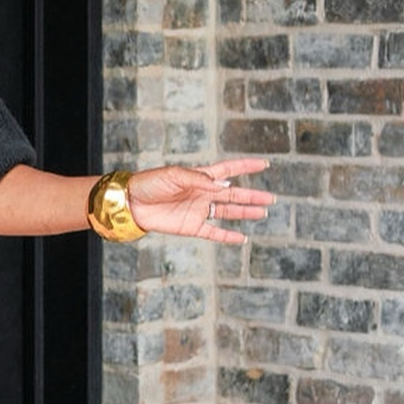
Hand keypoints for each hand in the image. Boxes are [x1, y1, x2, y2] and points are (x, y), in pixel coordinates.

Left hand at [125, 159, 273, 243]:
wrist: (131, 202)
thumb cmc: (150, 183)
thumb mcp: (175, 176)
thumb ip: (201, 180)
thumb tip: (227, 185)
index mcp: (199, 177)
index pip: (228, 169)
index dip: (246, 167)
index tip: (265, 165)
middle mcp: (202, 193)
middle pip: (233, 194)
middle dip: (252, 195)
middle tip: (272, 198)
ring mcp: (198, 210)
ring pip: (228, 211)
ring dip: (245, 213)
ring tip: (262, 213)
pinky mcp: (191, 226)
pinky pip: (213, 232)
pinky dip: (227, 236)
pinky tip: (242, 238)